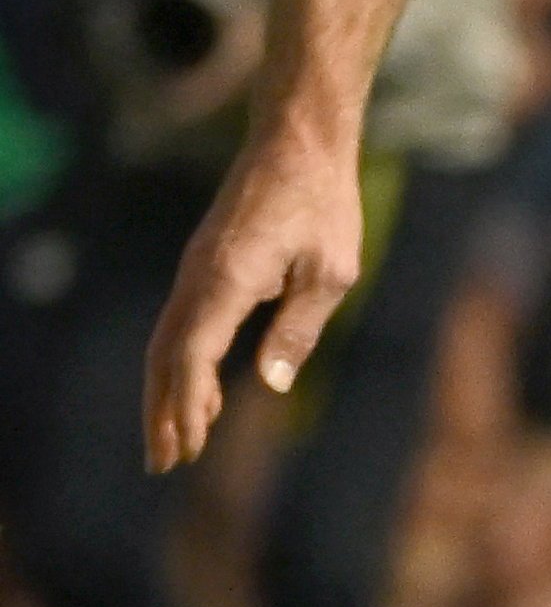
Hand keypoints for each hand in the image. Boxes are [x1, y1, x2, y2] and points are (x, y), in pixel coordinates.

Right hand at [142, 130, 367, 470]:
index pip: (192, 353)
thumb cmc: (323, 204)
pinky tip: (204, 396)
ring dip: (170, 393)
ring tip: (178, 442)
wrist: (297, 144)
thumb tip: (269, 384)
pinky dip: (185, 365)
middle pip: (167, 357)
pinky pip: (185, 326)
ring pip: (170, 343)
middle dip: (164, 412)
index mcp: (227, 279)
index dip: (187, 402)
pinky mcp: (205, 267)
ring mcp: (196, 271)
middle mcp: (198, 276)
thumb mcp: (330, 270)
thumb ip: (299, 328)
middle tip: (166, 462)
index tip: (189, 444)